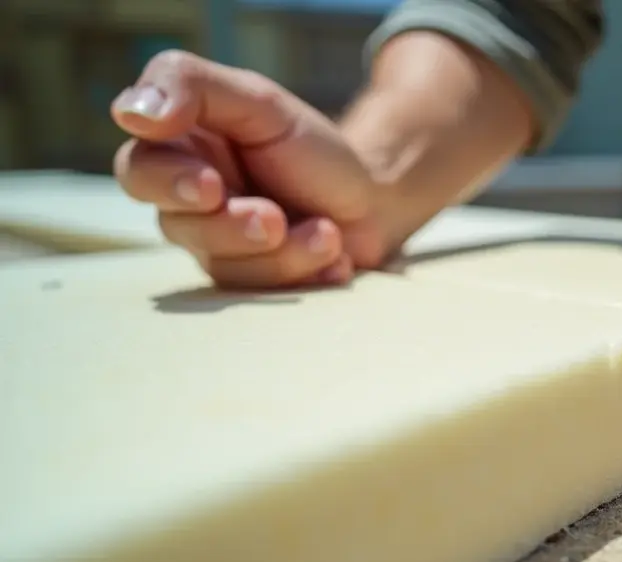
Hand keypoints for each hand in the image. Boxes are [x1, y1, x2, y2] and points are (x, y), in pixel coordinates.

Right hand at [111, 51, 386, 288]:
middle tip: (273, 220)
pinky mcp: (249, 283)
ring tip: (327, 232)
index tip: (212, 185)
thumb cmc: (310, 148)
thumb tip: (130, 111)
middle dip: (229, 228)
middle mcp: (186, 204)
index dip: (167, 183)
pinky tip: (335, 258)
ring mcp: (217, 248)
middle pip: (175, 226)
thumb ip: (192, 87)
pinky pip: (261, 295)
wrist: (372, 201)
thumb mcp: (259, 101)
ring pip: (224, 265)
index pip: (138, 169)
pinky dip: (307, 271)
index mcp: (179, 151)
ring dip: (285, 250)